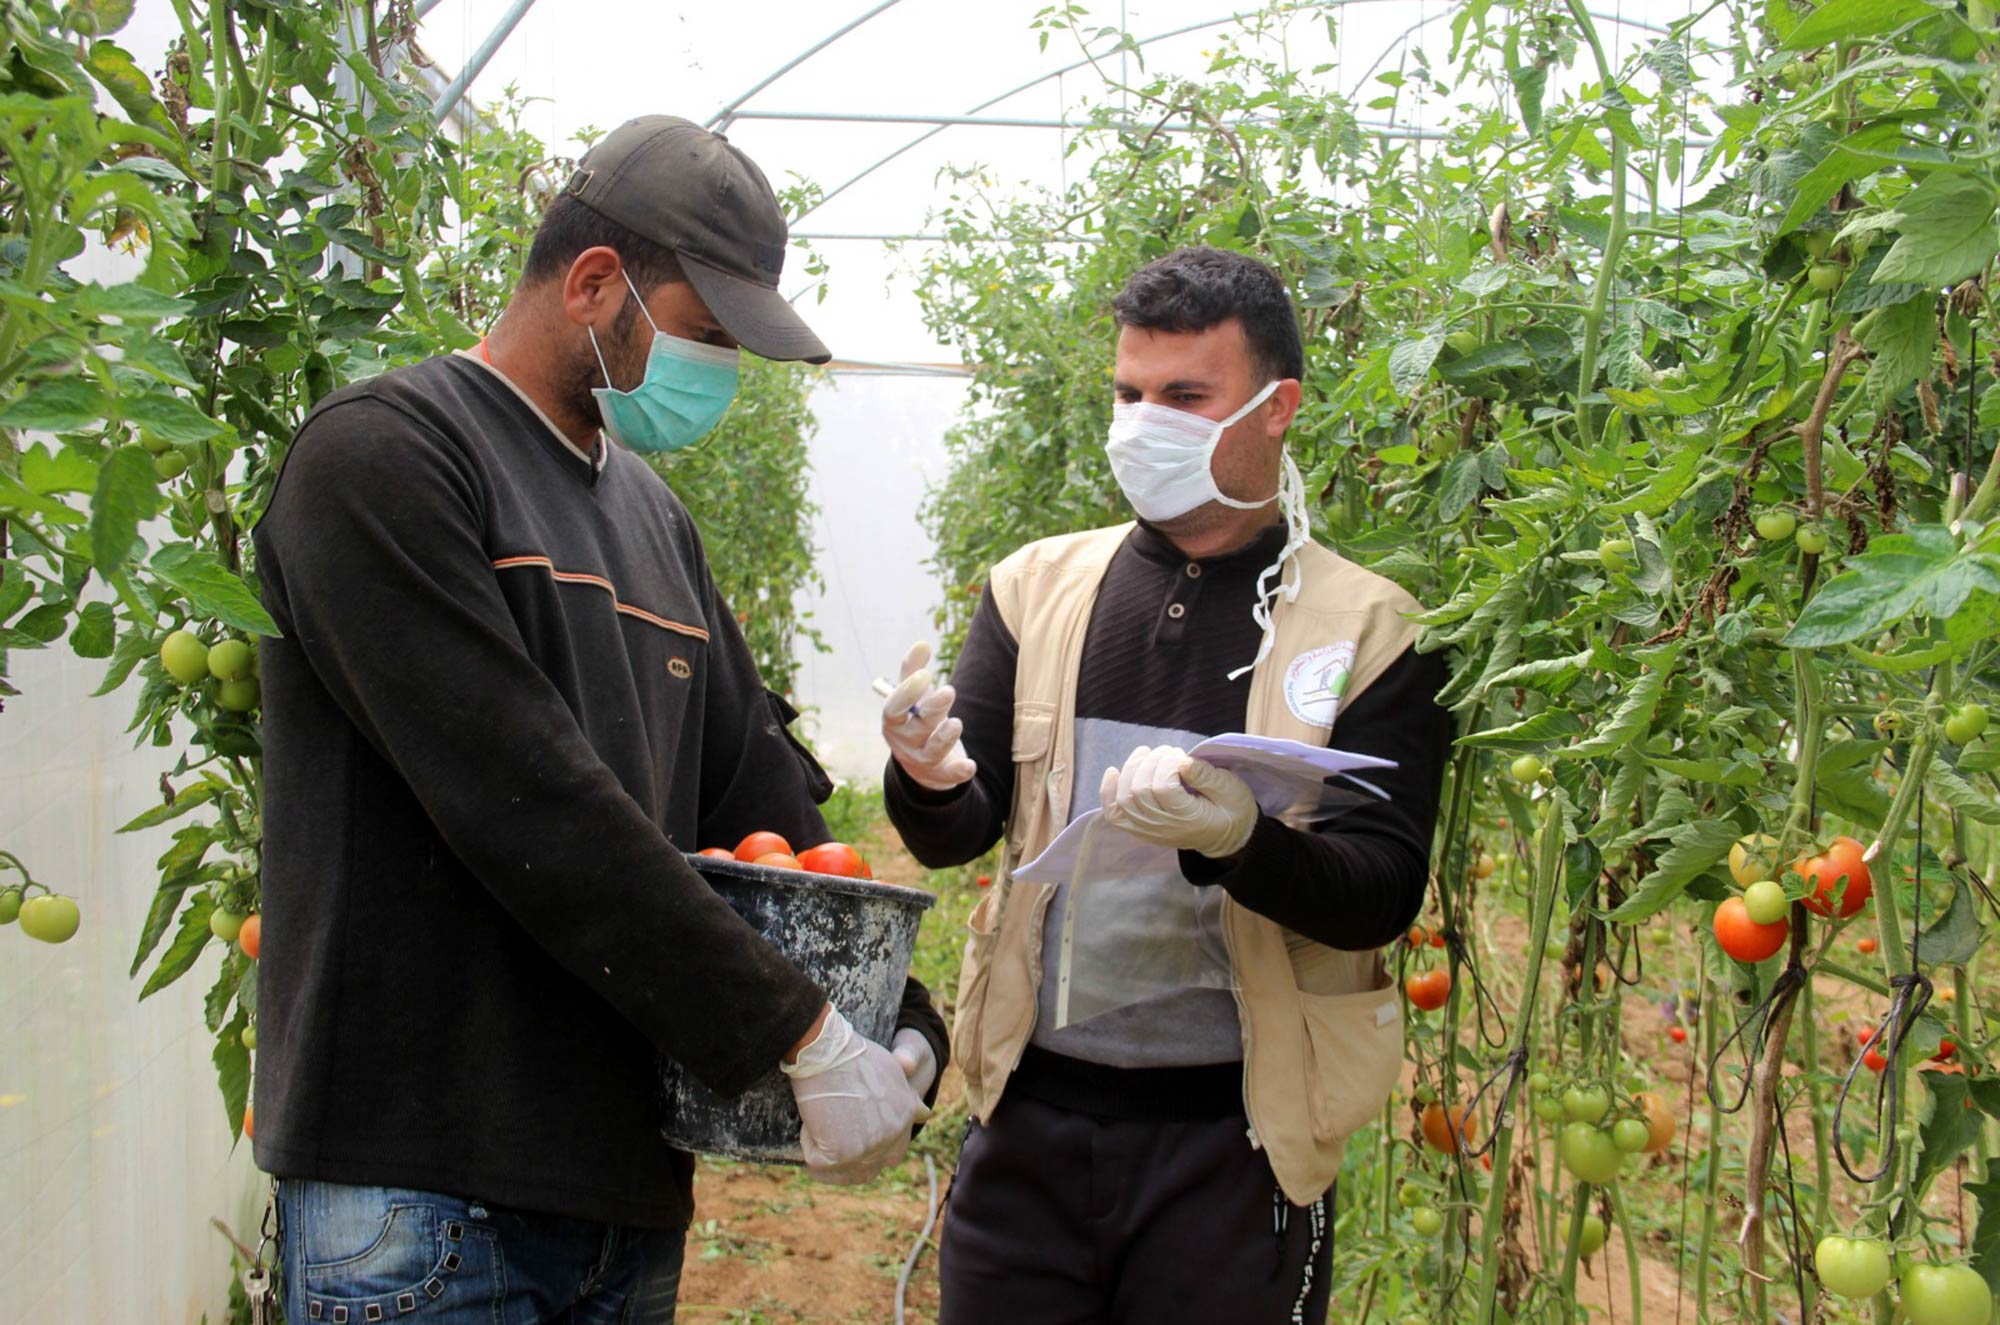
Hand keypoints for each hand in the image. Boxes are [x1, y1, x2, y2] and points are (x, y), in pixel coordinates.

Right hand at [783, 1006, 931, 1184]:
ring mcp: (867, 1149)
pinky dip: (809, 1147)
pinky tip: (807, 1127)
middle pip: (869, 1168)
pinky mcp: (840, 1155)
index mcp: (905, 1119)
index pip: (893, 1153)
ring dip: (828, 1160)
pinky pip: (817, 1162)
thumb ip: (909, 1099)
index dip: (869, 1148)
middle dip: (850, 1161)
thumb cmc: (854, 1055)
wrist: (828, 1050)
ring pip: (843, 1172)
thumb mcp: (893, 1072)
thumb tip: (926, 1115)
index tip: (850, 1138)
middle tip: (829, 1144)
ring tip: (815, 1139)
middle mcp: (891, 1138)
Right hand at [880, 640, 975, 791]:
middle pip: (918, 727)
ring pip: (933, 751)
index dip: (907, 693)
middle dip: (933, 709)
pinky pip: (949, 775)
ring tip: (956, 723)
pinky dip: (959, 772)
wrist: (922, 763)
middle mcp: (904, 743)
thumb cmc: (916, 720)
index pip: (894, 709)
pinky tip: (970, 766)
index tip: (924, 675)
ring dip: (945, 738)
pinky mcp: (941, 775)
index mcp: (894, 721)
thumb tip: (922, 643)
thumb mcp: (913, 697)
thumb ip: (914, 671)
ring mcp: (922, 760)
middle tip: (949, 691)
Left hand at [1099, 746, 1258, 859]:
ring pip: (1123, 799)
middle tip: (1169, 752)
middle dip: (1150, 762)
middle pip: (1138, 791)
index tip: (1181, 755)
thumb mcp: (1230, 790)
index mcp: (1188, 819)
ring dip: (1131, 769)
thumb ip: (1206, 776)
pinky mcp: (1139, 828)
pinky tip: (1113, 772)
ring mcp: (1148, 830)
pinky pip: (1114, 814)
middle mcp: (1163, 828)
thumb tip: (1182, 761)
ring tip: (1147, 754)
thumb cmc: (1231, 810)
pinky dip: (1108, 792)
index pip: (1162, 788)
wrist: (1226, 838)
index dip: (1167, 764)